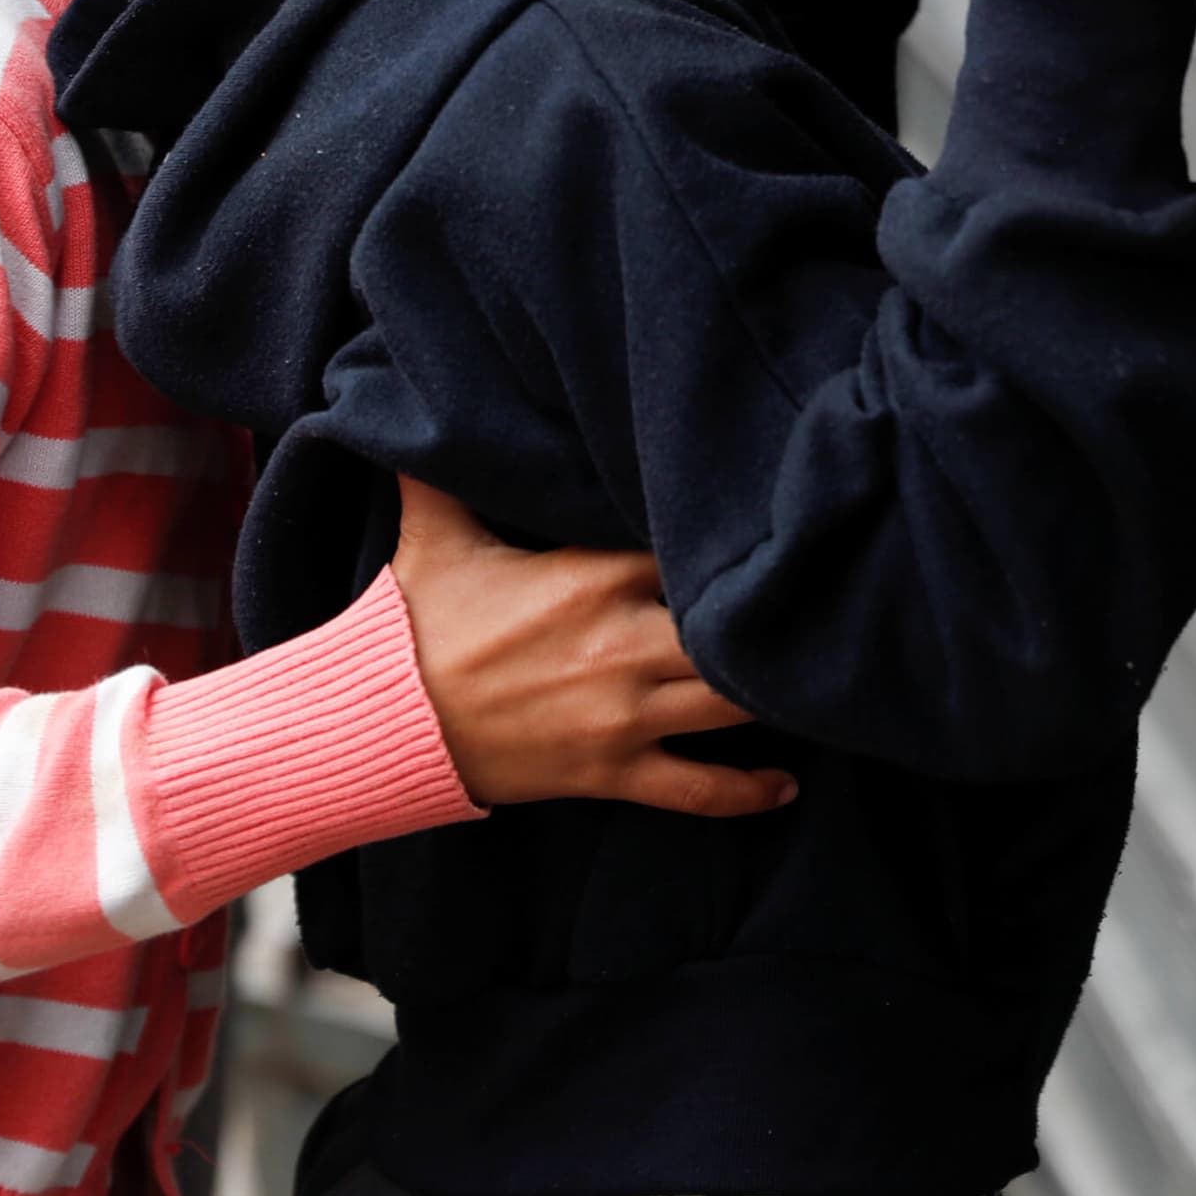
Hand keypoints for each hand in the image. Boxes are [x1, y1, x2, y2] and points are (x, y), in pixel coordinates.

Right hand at [389, 475, 795, 816]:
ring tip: (815, 682)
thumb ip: (446, 471)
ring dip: (774, 695)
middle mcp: (622, 643)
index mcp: (593, 578)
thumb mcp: (433, 537)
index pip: (691, 548)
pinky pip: (696, 790)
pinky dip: (746, 792)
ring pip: (731, 704)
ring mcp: (622, 713)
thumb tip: (419, 403)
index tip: (769, 529)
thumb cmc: (411, 627)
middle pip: (731, 627)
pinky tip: (788, 786)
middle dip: (772, 619)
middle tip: (817, 608)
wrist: (378, 725)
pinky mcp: (611, 771)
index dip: (734, 539)